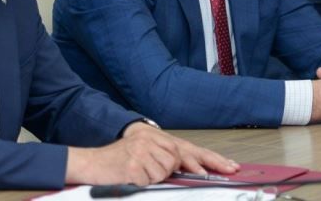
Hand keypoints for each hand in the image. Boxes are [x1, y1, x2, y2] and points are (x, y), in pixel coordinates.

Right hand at [65, 122, 238, 184]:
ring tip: (139, 174)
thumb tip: (192, 169)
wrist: (91, 163)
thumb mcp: (144, 154)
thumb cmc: (119, 162)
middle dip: (197, 168)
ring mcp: (142, 150)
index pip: (189, 148)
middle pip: (181, 157)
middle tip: (218, 173)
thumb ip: (165, 159)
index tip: (228, 167)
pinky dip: (143, 182)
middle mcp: (151, 139)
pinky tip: (132, 176)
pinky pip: (150, 179)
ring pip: (166, 171)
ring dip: (156, 177)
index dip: (210, 158)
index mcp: (156, 137)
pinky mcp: (134, 164)